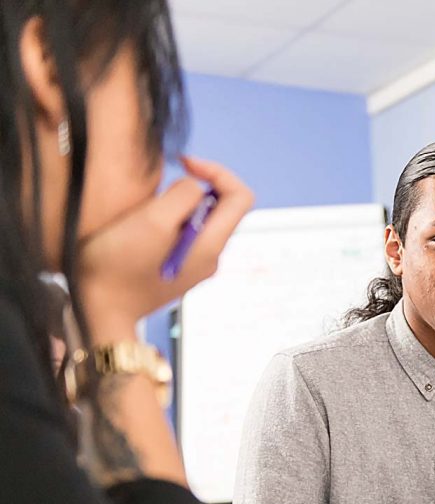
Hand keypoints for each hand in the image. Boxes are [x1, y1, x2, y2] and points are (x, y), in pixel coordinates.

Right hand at [77, 156, 252, 342]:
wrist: (98, 312)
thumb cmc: (119, 266)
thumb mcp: (152, 221)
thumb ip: (182, 197)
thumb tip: (196, 187)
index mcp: (211, 245)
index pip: (241, 197)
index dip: (217, 171)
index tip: (184, 164)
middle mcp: (211, 257)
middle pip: (220, 208)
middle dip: (191, 189)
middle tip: (156, 193)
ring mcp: (196, 266)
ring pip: (198, 221)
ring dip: (175, 207)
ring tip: (144, 216)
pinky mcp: (177, 271)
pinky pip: (183, 236)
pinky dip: (167, 224)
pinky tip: (142, 232)